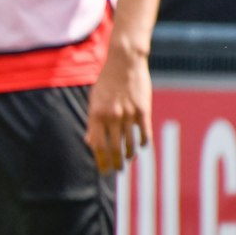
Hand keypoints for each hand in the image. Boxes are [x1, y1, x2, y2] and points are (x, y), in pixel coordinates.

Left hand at [87, 44, 151, 173]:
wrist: (124, 63)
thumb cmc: (106, 83)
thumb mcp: (94, 101)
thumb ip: (93, 123)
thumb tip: (90, 143)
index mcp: (96, 115)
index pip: (98, 145)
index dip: (101, 160)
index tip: (103, 170)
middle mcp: (111, 117)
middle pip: (113, 147)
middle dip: (115, 162)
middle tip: (117, 171)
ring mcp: (128, 114)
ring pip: (129, 142)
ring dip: (129, 155)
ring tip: (128, 160)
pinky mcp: (143, 110)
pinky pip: (144, 132)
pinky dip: (143, 142)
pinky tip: (142, 147)